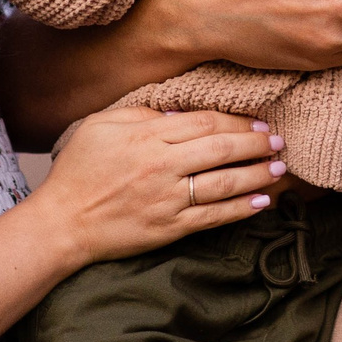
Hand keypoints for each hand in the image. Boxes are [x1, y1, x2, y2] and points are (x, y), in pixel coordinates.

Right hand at [30, 106, 284, 266]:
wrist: (63, 222)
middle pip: (221, 149)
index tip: (258, 121)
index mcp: (147, 136)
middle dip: (255, 143)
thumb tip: (177, 113)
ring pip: (224, 183)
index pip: (204, 122)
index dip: (236, 121)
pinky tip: (262, 202)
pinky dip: (241, 209)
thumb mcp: (99, 126)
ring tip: (279, 168)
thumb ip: (139, 114)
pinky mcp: (170, 228)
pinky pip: (214, 217)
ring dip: (257, 174)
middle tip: (278, 141)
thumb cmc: (77, 170)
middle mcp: (162, 166)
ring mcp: (168, 199)